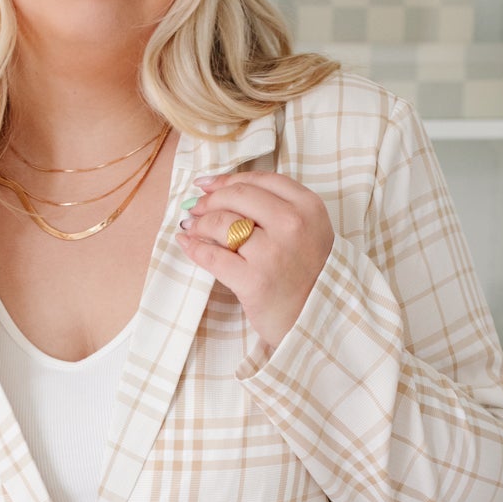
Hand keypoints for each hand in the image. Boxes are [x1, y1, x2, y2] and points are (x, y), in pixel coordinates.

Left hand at [176, 170, 334, 353]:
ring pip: (222, 223)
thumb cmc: (307, 275)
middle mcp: (293, 225)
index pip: (261, 180)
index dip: (227, 180)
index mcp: (309, 208)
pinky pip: (212, 256)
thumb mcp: (310, 231)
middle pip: (238, 196)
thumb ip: (277, 208)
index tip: (207, 184)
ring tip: (191, 227)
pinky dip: (193, 247)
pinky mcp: (253, 280)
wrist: (316, 321)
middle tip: (196, 207)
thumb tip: (219, 190)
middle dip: (209, 200)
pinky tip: (186, 243)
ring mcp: (273, 253)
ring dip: (199, 223)